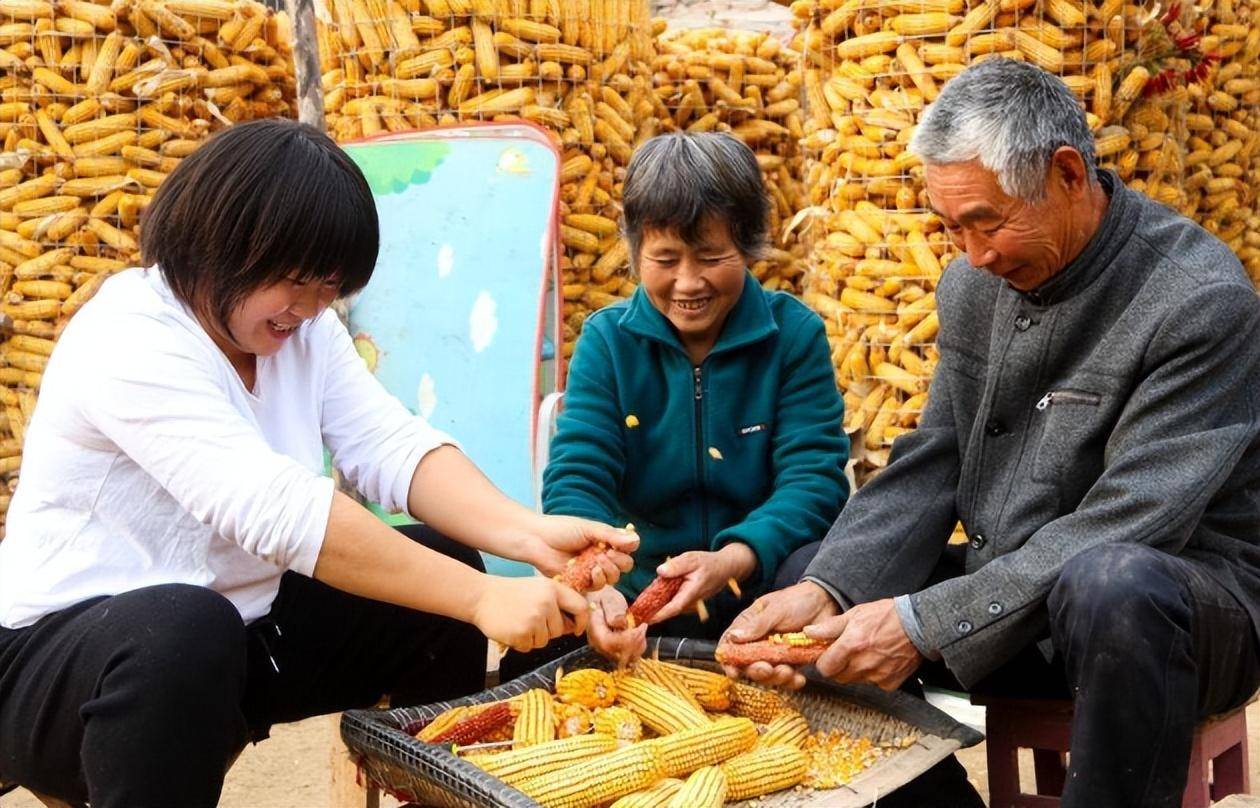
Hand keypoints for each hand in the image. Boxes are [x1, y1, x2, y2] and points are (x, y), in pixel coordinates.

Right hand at [471, 576, 589, 652]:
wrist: (480, 597)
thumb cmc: (509, 593)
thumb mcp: (537, 589)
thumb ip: (556, 603)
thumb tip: (572, 627)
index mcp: (553, 589)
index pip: (580, 607)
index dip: (581, 621)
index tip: (576, 629)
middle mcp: (547, 603)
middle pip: (559, 630)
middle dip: (547, 631)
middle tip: (529, 619)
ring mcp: (534, 619)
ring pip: (544, 641)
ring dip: (532, 637)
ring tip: (518, 622)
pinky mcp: (522, 633)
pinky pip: (529, 647)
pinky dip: (520, 643)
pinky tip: (510, 629)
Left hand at [525, 515, 637, 587]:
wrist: (537, 540)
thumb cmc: (561, 529)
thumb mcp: (589, 528)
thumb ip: (611, 536)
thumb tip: (636, 540)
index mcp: (606, 541)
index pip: (627, 550)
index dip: (627, 550)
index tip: (618, 545)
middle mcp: (602, 557)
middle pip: (623, 567)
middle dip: (619, 562)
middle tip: (606, 555)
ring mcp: (592, 571)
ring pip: (612, 579)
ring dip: (609, 572)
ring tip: (597, 562)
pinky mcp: (581, 583)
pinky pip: (597, 587)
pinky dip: (597, 580)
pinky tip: (591, 571)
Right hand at [585, 586, 647, 666]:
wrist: (600, 601)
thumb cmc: (604, 597)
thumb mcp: (608, 598)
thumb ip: (613, 609)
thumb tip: (620, 623)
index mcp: (594, 631)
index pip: (609, 643)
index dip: (627, 639)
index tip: (641, 627)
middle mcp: (598, 645)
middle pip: (618, 654)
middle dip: (635, 643)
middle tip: (643, 626)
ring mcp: (606, 650)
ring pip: (626, 658)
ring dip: (638, 646)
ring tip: (641, 629)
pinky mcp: (614, 651)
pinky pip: (629, 656)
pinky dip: (638, 648)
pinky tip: (640, 635)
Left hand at [649, 544, 757, 623]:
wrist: (724, 568)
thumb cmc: (708, 563)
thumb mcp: (692, 559)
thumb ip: (677, 565)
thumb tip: (660, 571)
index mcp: (691, 593)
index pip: (674, 608)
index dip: (659, 615)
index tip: (645, 620)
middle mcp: (690, 602)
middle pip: (669, 610)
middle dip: (652, 612)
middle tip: (636, 613)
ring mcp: (689, 603)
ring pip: (670, 606)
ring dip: (656, 606)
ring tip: (641, 606)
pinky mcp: (687, 601)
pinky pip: (673, 602)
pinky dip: (662, 600)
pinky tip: (653, 595)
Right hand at [719, 580, 838, 688]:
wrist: (825, 602)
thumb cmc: (796, 600)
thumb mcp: (775, 610)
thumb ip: (756, 626)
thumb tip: (732, 638)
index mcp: (747, 627)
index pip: (730, 646)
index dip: (729, 661)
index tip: (735, 672)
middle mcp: (757, 643)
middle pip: (748, 666)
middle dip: (757, 672)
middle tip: (768, 669)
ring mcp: (775, 655)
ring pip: (767, 676)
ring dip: (775, 678)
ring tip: (788, 671)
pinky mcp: (792, 662)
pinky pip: (787, 678)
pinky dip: (791, 682)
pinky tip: (799, 679)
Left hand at [805, 598, 922, 690]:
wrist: (919, 625)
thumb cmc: (887, 616)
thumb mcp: (855, 614)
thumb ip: (830, 627)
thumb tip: (808, 632)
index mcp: (850, 646)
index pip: (824, 668)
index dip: (824, 662)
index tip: (829, 655)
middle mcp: (862, 664)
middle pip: (838, 677)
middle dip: (839, 667)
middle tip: (848, 652)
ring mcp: (877, 676)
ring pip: (855, 680)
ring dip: (856, 671)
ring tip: (867, 653)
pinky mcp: (890, 683)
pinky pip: (874, 684)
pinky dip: (874, 675)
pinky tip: (880, 660)